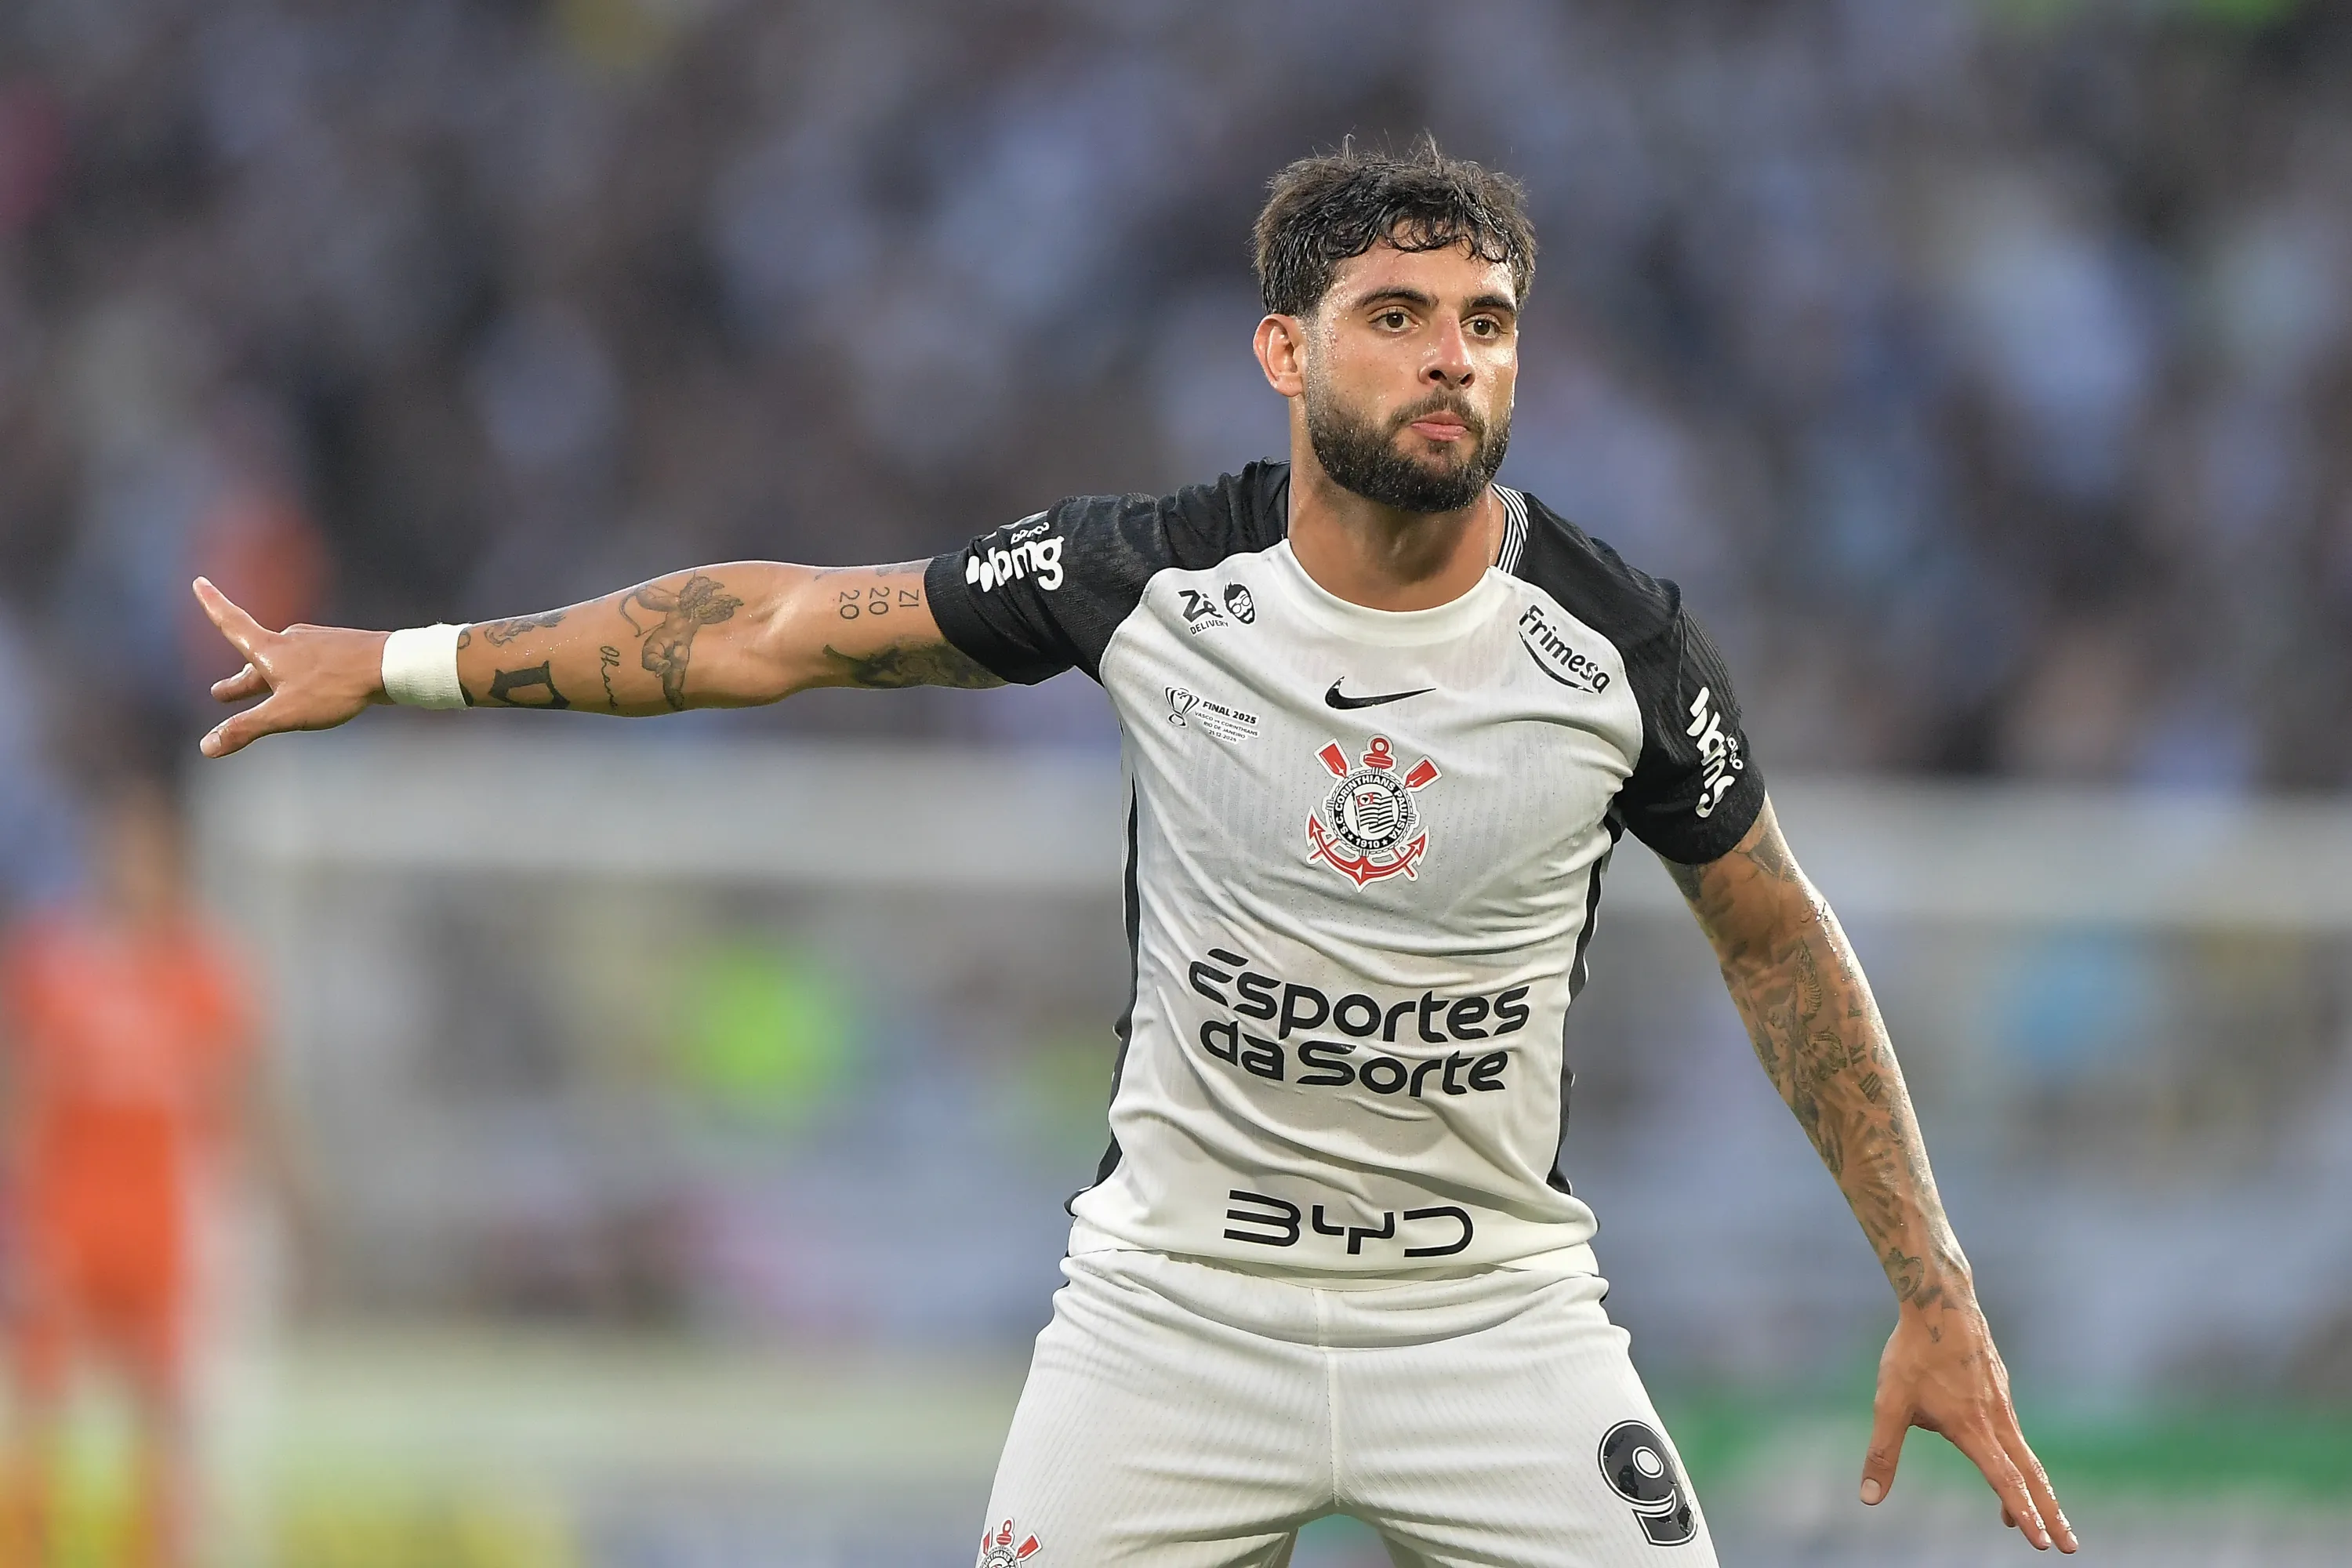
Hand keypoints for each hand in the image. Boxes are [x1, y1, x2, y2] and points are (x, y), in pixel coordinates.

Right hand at [193, 578, 392, 756]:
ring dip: (266, 678)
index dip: (213, 604)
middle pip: (255, 658)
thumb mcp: (285, 713)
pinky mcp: (339, 651)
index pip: (231, 623)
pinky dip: (295, 677)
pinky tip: (307, 684)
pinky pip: (308, 665)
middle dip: (237, 680)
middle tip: (219, 692)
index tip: (199, 581)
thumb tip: (206, 747)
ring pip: (282, 662)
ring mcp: (316, 643)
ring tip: (260, 690)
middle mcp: (290, 639)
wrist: (390, 666)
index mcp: (270, 649)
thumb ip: (246, 728)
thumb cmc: (335, 687)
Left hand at [1862, 1294, 2075, 1552]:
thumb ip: (1882, 1454)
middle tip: (2070, 1548)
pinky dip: (2018, 1458)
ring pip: (2025, 1454)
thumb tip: (1869, 1500)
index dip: (2023, 1514)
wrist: (1940, 1301)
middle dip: (2051, 1514)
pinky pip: (2012, 1431)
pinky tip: (2002, 1457)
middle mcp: (1996, 1419)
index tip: (2042, 1544)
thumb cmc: (1912, 1353)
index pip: (2004, 1481)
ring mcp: (2002, 1402)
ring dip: (2035, 1489)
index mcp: (1972, 1428)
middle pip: (2031, 1475)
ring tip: (2037, 1518)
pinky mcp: (2000, 1387)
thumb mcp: (1888, 1404)